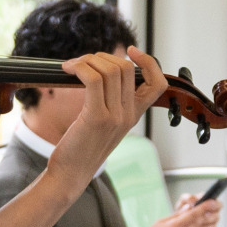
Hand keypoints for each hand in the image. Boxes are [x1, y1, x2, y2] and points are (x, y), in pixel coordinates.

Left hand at [44, 47, 168, 190]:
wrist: (71, 174)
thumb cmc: (81, 148)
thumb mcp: (103, 124)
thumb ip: (109, 102)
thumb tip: (99, 72)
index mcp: (134, 115)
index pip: (158, 83)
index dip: (149, 62)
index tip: (131, 52)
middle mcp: (129, 115)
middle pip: (127, 68)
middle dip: (103, 56)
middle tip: (84, 63)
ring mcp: (115, 116)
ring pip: (110, 70)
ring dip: (88, 60)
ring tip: (72, 66)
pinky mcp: (96, 117)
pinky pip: (93, 79)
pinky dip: (79, 67)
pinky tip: (67, 69)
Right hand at [133, 195, 217, 226]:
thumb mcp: (160, 222)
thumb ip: (176, 216)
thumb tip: (188, 209)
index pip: (192, 216)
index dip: (204, 208)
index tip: (212, 202)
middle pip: (199, 224)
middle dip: (209, 215)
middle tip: (215, 209)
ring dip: (206, 225)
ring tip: (211, 218)